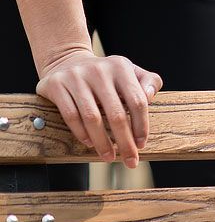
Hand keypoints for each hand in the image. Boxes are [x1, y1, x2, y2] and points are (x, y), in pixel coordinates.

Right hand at [35, 49, 162, 168]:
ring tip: (109, 157)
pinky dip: (81, 133)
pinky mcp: (56, 86)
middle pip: (116, 113)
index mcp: (121, 67)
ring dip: (102, 142)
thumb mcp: (129, 71)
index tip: (142, 144)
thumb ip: (148, 81)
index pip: (137, 100)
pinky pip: (71, 116)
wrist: (66, 61)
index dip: (141, 125)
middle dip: (125, 141)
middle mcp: (99, 71)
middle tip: (130, 160)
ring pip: (92, 118)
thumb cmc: (106, 74)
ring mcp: (76, 78)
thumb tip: (150, 96)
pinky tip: (90, 144)